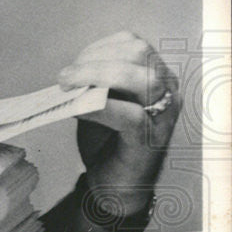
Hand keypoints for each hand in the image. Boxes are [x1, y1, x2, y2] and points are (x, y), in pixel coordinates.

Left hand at [57, 31, 180, 214]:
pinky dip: (101, 107)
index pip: (134, 45)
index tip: (72, 65)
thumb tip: (69, 73)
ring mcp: (164, 114)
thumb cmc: (108, 142)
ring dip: (99, 76)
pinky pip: (131, 115)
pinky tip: (78, 110)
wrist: (116, 186)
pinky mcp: (151, 139)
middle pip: (139, 53)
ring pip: (143, 79)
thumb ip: (92, 85)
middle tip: (65, 77)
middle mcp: (167, 90)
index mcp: (155, 76)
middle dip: (96, 60)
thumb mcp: (99, 103)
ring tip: (68, 87)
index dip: (99, 49)